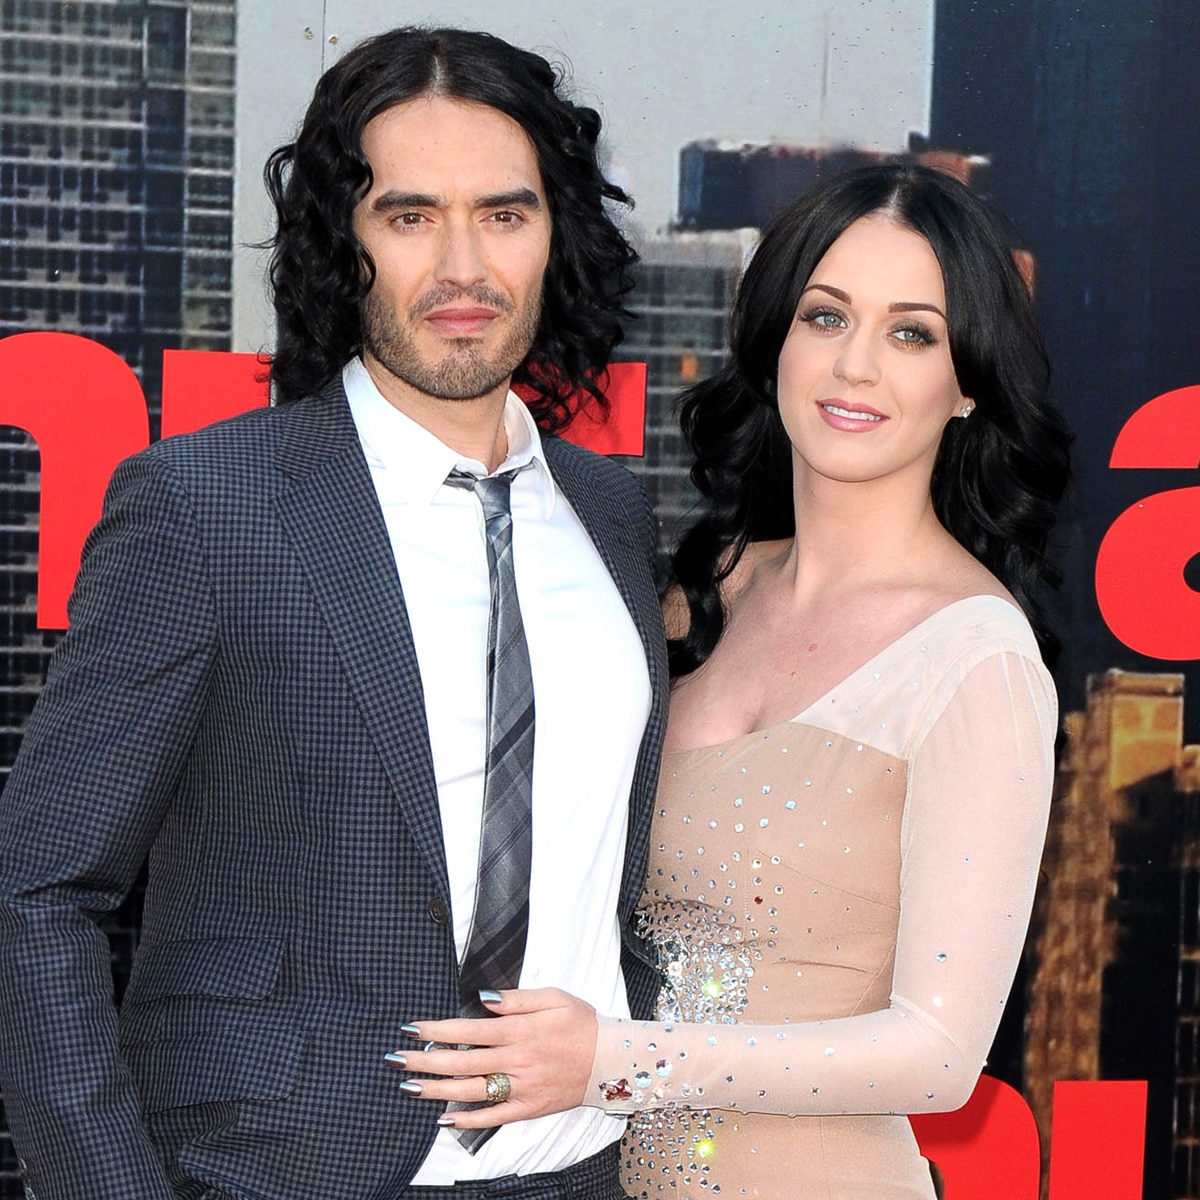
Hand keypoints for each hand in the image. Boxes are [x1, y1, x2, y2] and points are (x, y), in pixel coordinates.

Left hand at [387, 988, 597, 1128]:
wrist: (611, 1061)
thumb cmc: (581, 1023)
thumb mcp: (553, 997)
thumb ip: (516, 999)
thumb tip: (483, 998)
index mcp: (519, 1031)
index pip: (468, 1031)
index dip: (437, 1030)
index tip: (411, 1028)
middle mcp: (516, 1061)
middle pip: (461, 1063)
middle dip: (424, 1061)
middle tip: (394, 1060)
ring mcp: (521, 1088)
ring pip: (471, 1091)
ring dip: (436, 1090)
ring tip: (407, 1087)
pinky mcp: (528, 1108)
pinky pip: (493, 1116)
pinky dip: (468, 1119)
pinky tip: (444, 1117)